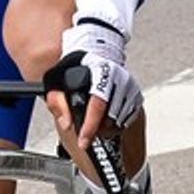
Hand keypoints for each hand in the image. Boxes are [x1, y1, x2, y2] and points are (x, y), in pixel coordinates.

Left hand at [50, 16, 139, 157]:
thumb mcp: (58, 80)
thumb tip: (66, 123)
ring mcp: (130, 86)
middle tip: (85, 130)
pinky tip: (106, 117)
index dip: (89, 127)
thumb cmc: (77, 66)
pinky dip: (117, 123)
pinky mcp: (136, 94)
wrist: (96, 51)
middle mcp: (119, 78)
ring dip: (106, 128)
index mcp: (101, 72)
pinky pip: (128, 118)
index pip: (97, 105)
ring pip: (120, 120)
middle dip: (96, 129)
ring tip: (95, 123)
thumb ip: (57, 102)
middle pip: (110, 117)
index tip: (83, 142)